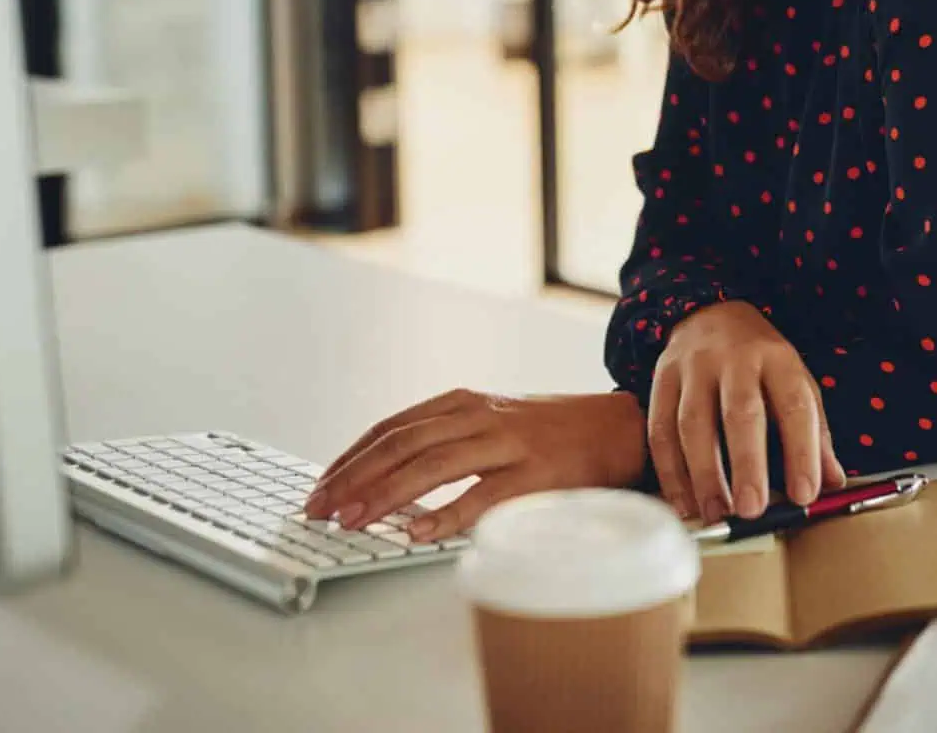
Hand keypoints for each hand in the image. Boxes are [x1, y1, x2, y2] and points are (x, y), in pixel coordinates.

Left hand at [303, 390, 646, 541]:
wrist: (617, 426)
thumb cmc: (547, 433)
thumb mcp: (489, 422)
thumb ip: (444, 442)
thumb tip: (382, 479)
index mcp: (462, 403)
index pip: (391, 428)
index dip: (350, 458)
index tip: (320, 487)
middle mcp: (480, 416)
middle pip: (402, 443)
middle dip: (354, 477)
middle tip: (319, 509)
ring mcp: (509, 443)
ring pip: (434, 464)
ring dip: (386, 494)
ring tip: (352, 521)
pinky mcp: (536, 474)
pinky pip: (485, 495)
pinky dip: (447, 514)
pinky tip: (418, 532)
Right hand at [649, 301, 845, 523]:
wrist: (710, 314)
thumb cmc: (759, 362)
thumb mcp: (795, 383)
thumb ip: (814, 434)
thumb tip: (832, 484)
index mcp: (777, 359)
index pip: (795, 405)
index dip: (802, 452)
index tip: (805, 495)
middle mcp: (735, 358)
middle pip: (740, 412)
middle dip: (747, 465)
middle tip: (752, 510)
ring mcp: (693, 366)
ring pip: (693, 423)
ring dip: (703, 475)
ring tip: (716, 514)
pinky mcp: (662, 378)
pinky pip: (660, 429)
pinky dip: (670, 471)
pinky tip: (683, 502)